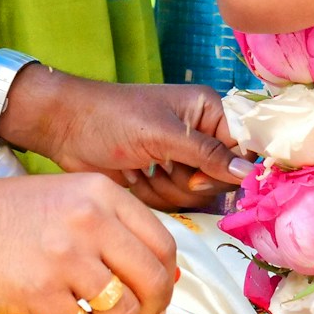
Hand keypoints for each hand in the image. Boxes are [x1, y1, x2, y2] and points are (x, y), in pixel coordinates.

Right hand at [0, 173, 177, 313]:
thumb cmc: (5, 215)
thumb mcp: (66, 201)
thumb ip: (112, 228)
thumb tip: (162, 275)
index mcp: (100, 192)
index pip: (163, 244)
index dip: (165, 279)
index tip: (154, 296)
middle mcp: (88, 218)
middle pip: (153, 280)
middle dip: (150, 311)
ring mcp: (64, 256)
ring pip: (122, 312)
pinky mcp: (39, 291)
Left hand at [2, 67, 253, 209]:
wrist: (66, 129)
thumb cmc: (111, 118)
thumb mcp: (161, 134)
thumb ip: (206, 154)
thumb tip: (247, 173)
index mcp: (208, 110)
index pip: (240, 151)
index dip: (219, 171)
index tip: (191, 174)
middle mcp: (200, 134)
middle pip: (219, 181)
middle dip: (185, 182)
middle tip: (158, 166)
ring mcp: (181, 158)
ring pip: (197, 196)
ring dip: (165, 189)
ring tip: (141, 168)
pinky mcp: (163, 178)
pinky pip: (176, 203)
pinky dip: (153, 196)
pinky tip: (133, 179)